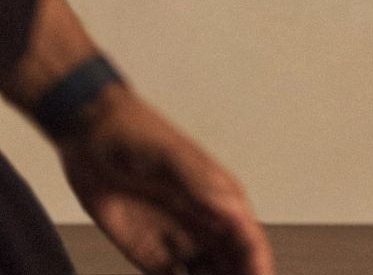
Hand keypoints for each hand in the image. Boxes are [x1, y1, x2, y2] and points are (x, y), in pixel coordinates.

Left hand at [56, 86, 271, 274]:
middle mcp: (205, 224)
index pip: (249, 243)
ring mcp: (178, 241)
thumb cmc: (137, 135)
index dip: (258, 269)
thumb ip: (200, 183)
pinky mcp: (148, 255)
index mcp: (220, 199)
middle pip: (233, 266)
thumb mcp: (170, 155)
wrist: (90, 137)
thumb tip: (235, 212)